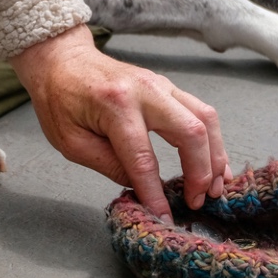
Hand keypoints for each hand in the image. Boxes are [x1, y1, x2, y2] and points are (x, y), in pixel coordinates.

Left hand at [10, 24, 230, 221]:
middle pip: (191, 132)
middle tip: (198, 202)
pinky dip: (212, 139)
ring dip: (216, 155)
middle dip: (201, 173)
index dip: (156, 193)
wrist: (62, 60)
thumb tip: (143, 188)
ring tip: (216, 186)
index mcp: (116, 105)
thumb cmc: (60, 99)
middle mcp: (146, 90)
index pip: (144, 159)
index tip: (165, 217)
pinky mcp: (168, 87)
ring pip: (205, 118)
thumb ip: (109, 166)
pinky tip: (215, 162)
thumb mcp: (71, 142)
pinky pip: (201, 111)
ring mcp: (161, 84)